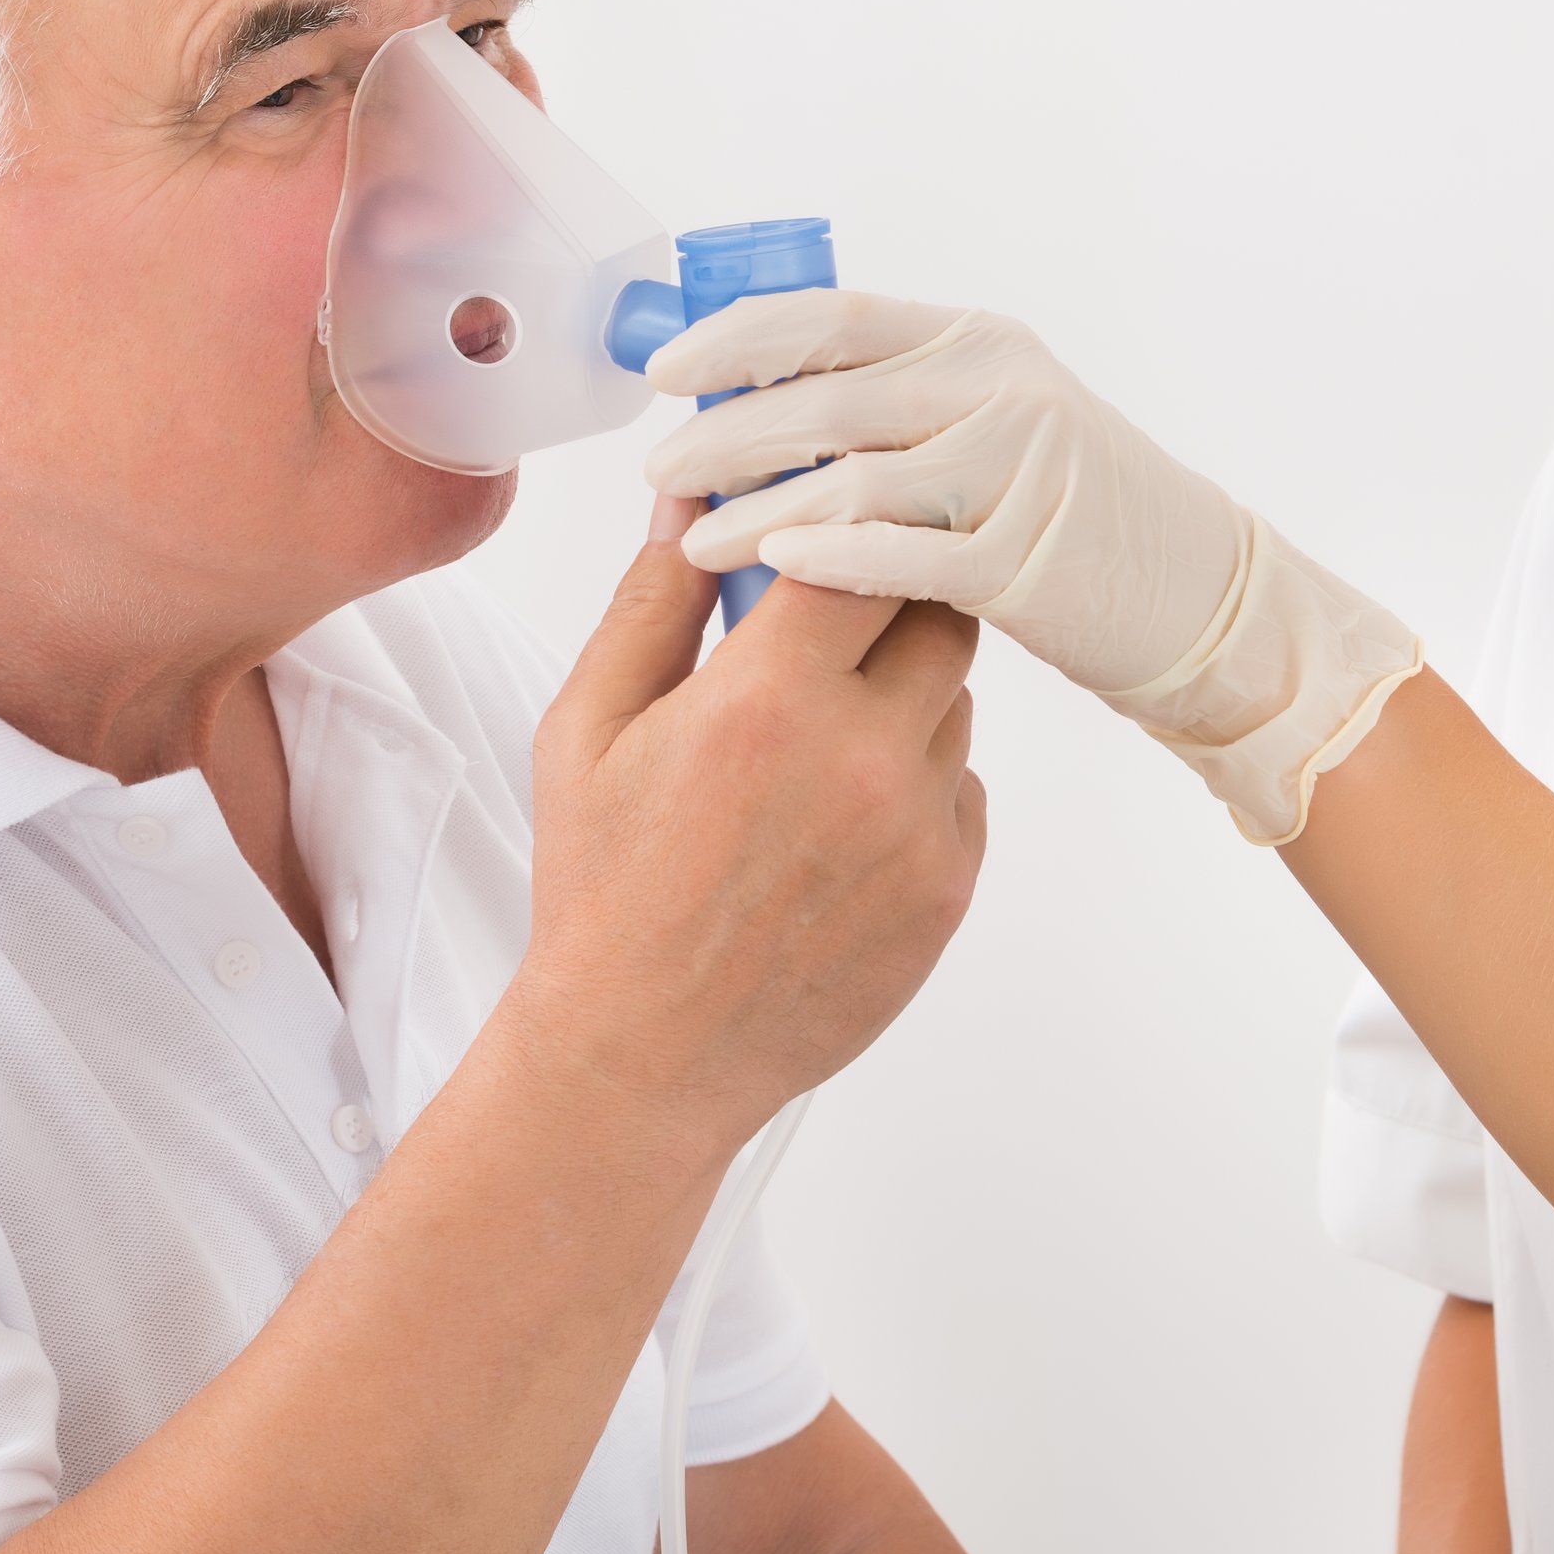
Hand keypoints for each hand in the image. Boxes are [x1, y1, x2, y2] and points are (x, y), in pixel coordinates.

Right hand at [516, 495, 986, 1152]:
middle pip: (938, 611)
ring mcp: (919, 827)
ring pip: (954, 700)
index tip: (831, 520)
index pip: (863, 545)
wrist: (644, 1056)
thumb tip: (693, 497)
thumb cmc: (603, 886)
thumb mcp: (590, 726)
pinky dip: (919, 781)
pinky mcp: (949, 888)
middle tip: (833, 623)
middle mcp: (863, 755)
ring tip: (817, 740)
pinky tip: (840, 817)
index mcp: (767, 697)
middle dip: (890, 600)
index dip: (849, 523)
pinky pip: (963, 788)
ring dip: (904, 694)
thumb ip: (653, 599)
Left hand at [641, 292, 1421, 843]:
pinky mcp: (1026, 558)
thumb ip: (895, 409)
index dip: (739, 340)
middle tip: (659, 473)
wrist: (1196, 595)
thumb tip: (755, 411)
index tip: (666, 374)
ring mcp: (1016, 471)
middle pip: (827, 398)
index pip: (833, 318)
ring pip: (853, 478)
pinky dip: (831, 556)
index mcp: (974, 343)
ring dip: (758, 508)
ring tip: (692, 541)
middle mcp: (996, 388)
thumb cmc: (1068, 519)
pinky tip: (773, 568)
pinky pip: (906, 554)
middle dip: (726, 435)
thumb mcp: (992, 425)